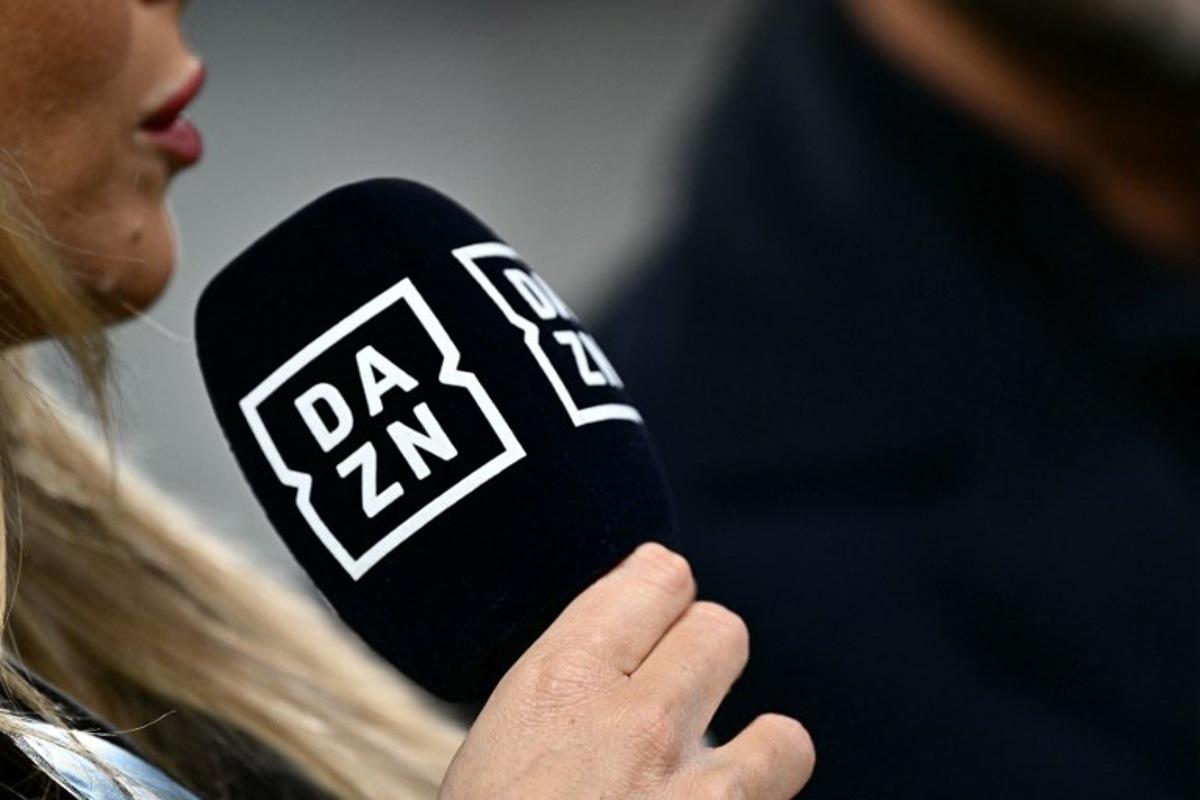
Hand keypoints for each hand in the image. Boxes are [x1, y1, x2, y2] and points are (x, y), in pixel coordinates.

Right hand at [439, 543, 814, 798]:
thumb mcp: (496, 751)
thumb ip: (567, 697)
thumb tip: (626, 665)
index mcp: (559, 682)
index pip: (658, 575)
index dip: (662, 599)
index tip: (654, 626)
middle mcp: (636, 721)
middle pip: (723, 632)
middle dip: (706, 670)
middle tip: (675, 712)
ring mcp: (697, 797)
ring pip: (785, 734)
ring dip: (754, 765)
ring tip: (712, 798)